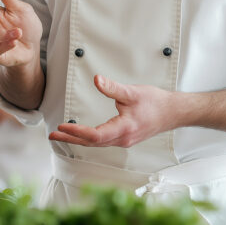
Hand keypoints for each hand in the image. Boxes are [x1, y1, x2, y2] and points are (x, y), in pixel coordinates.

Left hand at [49, 75, 176, 147]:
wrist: (173, 113)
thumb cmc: (156, 103)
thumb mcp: (133, 92)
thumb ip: (112, 88)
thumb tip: (97, 80)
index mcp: (124, 129)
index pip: (95, 135)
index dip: (77, 132)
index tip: (62, 126)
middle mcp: (122, 139)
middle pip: (91, 143)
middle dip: (70, 138)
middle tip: (52, 135)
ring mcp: (123, 141)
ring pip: (96, 144)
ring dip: (77, 140)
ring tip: (61, 135)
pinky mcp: (124, 139)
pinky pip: (102, 142)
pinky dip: (88, 139)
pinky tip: (81, 136)